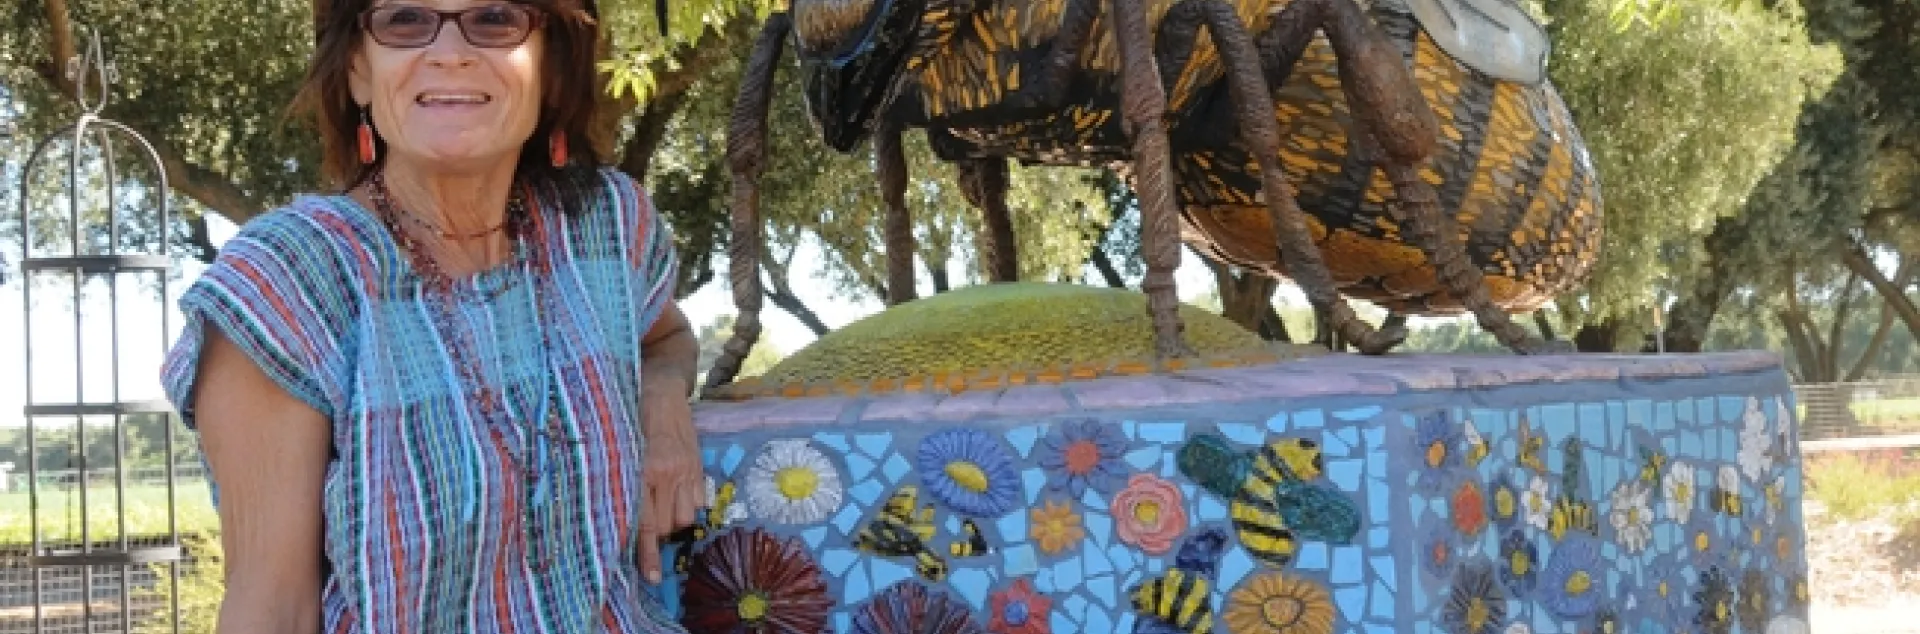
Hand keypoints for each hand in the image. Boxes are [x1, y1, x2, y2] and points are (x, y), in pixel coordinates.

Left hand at [636, 380, 701, 584]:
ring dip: (672, 520)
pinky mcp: (698, 464)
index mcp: (643, 470)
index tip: (651, 577)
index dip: (647, 553)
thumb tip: (617, 518)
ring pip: (684, 517)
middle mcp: (667, 472)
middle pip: (666, 526)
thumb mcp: (615, 446)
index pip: (645, 523)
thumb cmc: (627, 413)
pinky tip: (674, 493)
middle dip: (656, 533)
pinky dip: (687, 504)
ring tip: (659, 505)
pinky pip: (698, 501)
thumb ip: (620, 479)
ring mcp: (687, 469)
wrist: (660, 383)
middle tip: (644, 525)